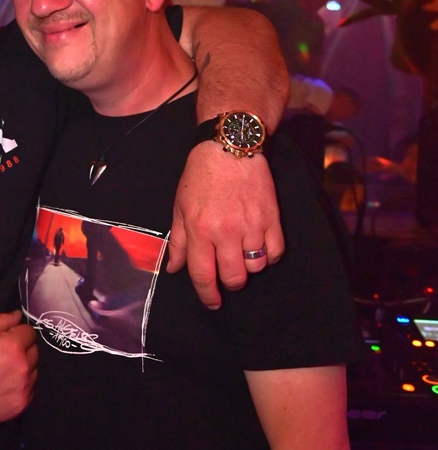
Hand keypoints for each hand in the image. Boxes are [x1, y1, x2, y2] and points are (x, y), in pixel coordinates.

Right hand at [0, 312, 37, 425]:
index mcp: (13, 345)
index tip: (8, 338)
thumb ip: (1, 320)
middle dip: (23, 349)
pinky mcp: (22, 404)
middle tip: (4, 355)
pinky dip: (22, 386)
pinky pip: (30, 389)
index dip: (19, 332)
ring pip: (34, 371)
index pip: (30, 332)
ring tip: (4, 371)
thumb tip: (18, 316)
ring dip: (24, 368)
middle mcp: (23, 366)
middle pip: (35, 351)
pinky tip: (5, 385)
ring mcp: (24, 388)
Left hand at [167, 144, 284, 308]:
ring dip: (248, 267)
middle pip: (234, 277)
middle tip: (226, 275)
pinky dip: (268, 255)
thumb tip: (174, 269)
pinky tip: (259, 246)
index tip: (211, 302)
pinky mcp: (272, 217)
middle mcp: (226, 231)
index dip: (207, 294)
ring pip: (256, 267)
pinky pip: (275, 251)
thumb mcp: (180, 206)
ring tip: (241, 255)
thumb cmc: (201, 175)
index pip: (203, 275)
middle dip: (229, 283)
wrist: (230, 147)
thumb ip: (179, 241)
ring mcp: (252, 225)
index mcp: (200, 230)